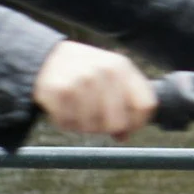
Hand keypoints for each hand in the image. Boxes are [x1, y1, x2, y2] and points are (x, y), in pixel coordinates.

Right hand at [32, 42, 155, 137]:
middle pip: (118, 122)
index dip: (138, 122)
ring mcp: (82, 80)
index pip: (145, 105)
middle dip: (106, 128)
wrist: (47, 58)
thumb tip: (124, 135)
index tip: (127, 128)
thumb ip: (125, 103)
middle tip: (96, 122)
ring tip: (78, 111)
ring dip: (83, 125)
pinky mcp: (59, 90)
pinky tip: (64, 109)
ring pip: (91, 126)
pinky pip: (67, 123)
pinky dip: (65, 122)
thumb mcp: (111, 78)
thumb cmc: (85, 72)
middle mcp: (105, 72)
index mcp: (123, 67)